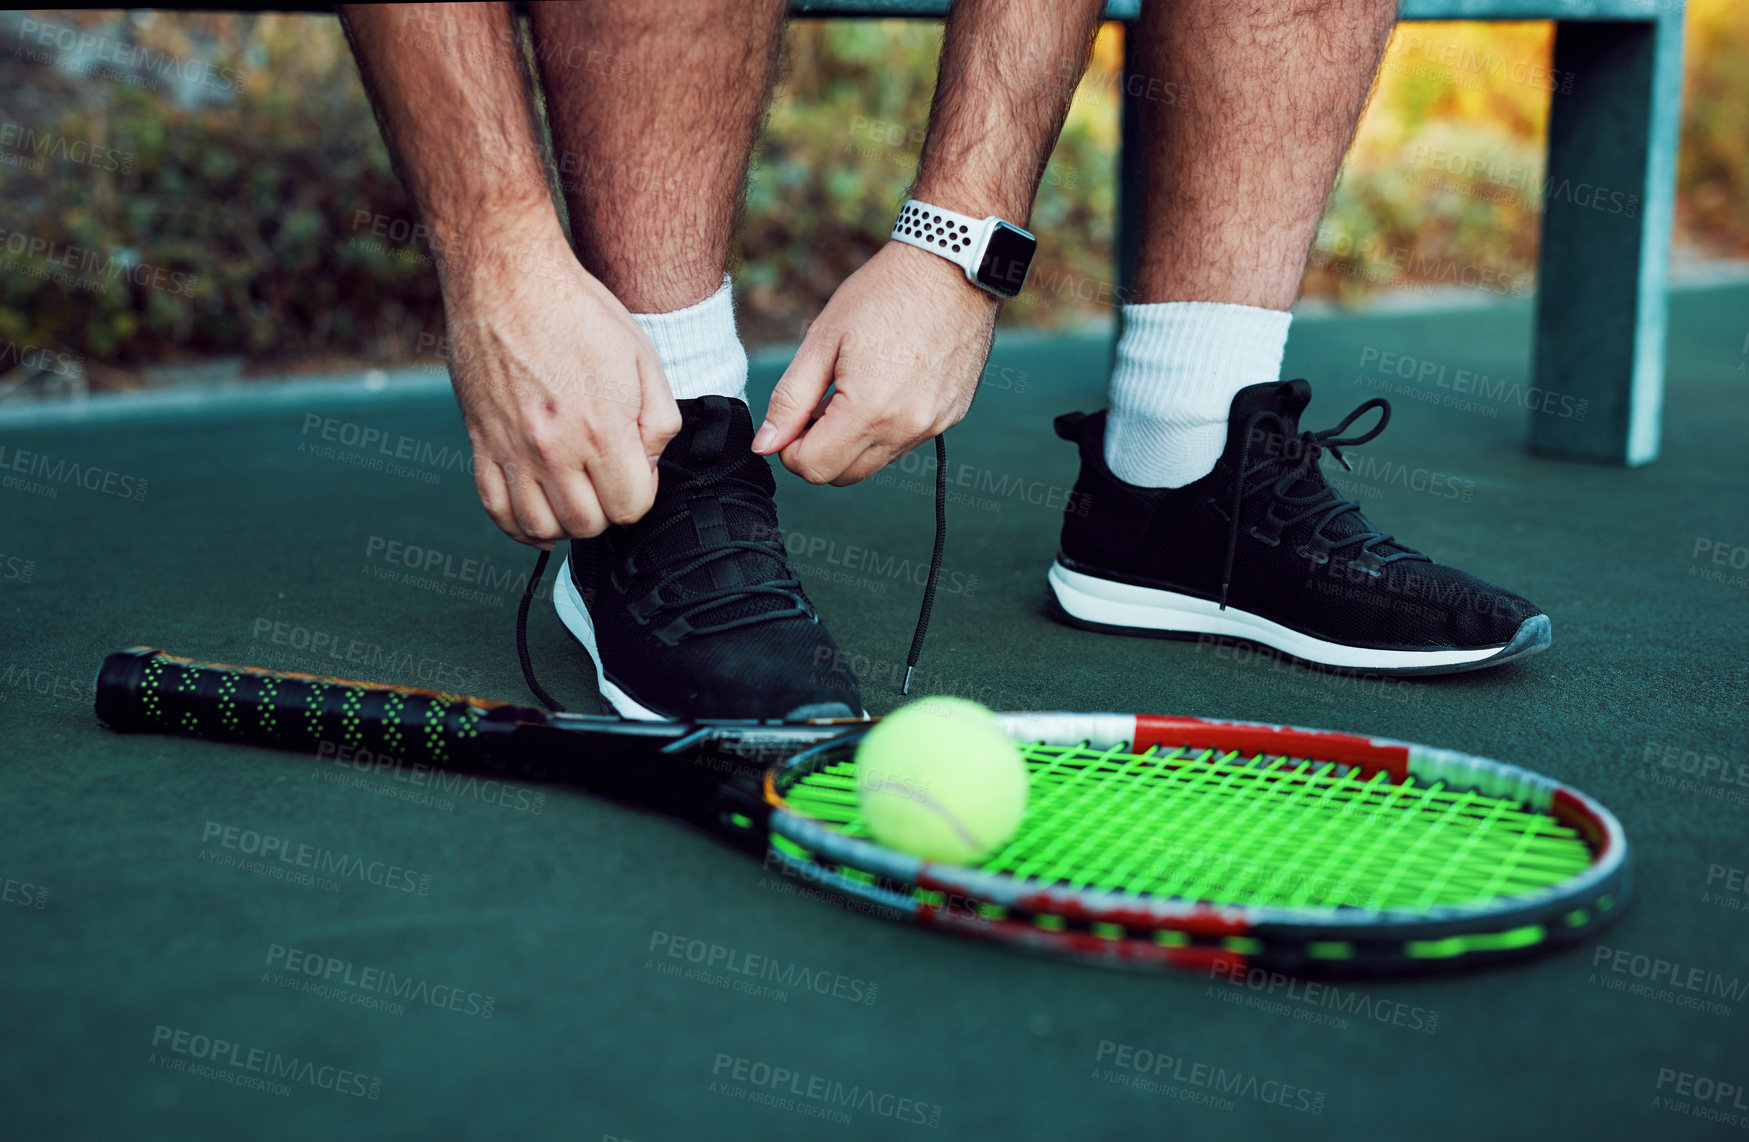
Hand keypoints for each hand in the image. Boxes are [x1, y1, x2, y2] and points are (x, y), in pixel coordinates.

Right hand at [438, 217, 681, 546]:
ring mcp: (512, 450)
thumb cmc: (580, 313)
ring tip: (576, 494)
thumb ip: (660, 420)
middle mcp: (554, 449)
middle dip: (607, 509)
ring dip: (565, 521)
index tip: (637, 466)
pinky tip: (539, 513)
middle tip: (607, 477)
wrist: (509, 279)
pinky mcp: (481, 443)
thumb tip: (650, 462)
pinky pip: (496, 509)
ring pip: (541, 528)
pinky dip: (519, 525)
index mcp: (601, 430)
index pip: (631, 507)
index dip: (642, 491)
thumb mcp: (643, 358)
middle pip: (588, 524)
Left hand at [754, 241, 998, 484]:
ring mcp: (932, 426)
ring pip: (874, 462)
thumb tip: (765, 444)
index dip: (790, 450)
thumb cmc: (883, 294)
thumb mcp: (823, 340)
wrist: (952, 268)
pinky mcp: (950, 417)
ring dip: (851, 441)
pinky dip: (885, 428)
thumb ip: (790, 398)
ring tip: (852, 389)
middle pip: (843, 476)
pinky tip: (885, 385)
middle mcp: (906, 428)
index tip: (792, 418)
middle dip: (819, 450)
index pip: (815, 468)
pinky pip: (904, 442)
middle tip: (816, 405)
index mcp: (869, 410)